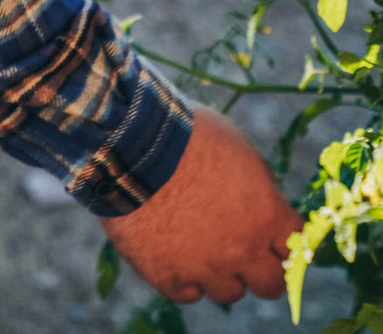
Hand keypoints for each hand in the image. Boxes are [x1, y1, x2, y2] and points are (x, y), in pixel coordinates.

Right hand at [104, 104, 302, 304]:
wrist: (132, 142)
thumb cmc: (187, 133)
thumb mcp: (237, 147)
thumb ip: (257, 184)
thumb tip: (263, 200)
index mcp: (266, 216)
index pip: (295, 247)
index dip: (283, 240)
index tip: (272, 235)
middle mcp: (242, 250)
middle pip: (271, 284)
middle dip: (261, 267)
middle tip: (242, 249)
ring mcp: (204, 268)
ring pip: (229, 292)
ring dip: (221, 273)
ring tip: (199, 244)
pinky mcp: (167, 276)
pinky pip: (187, 293)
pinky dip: (184, 277)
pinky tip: (174, 252)